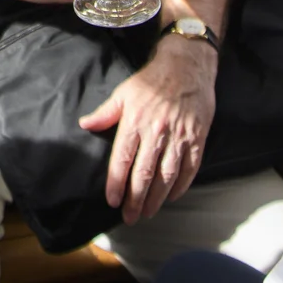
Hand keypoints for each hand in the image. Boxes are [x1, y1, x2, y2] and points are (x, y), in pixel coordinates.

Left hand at [78, 33, 216, 221]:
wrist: (187, 65)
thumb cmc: (152, 80)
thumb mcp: (124, 92)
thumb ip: (105, 112)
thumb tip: (84, 125)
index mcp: (135, 121)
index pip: (122, 160)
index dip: (117, 183)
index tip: (112, 201)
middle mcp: (156, 132)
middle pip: (144, 174)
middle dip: (135, 199)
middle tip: (130, 217)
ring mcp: (179, 137)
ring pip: (167, 176)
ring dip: (157, 199)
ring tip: (148, 213)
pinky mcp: (197, 138)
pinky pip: (189, 168)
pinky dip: (181, 186)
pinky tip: (172, 197)